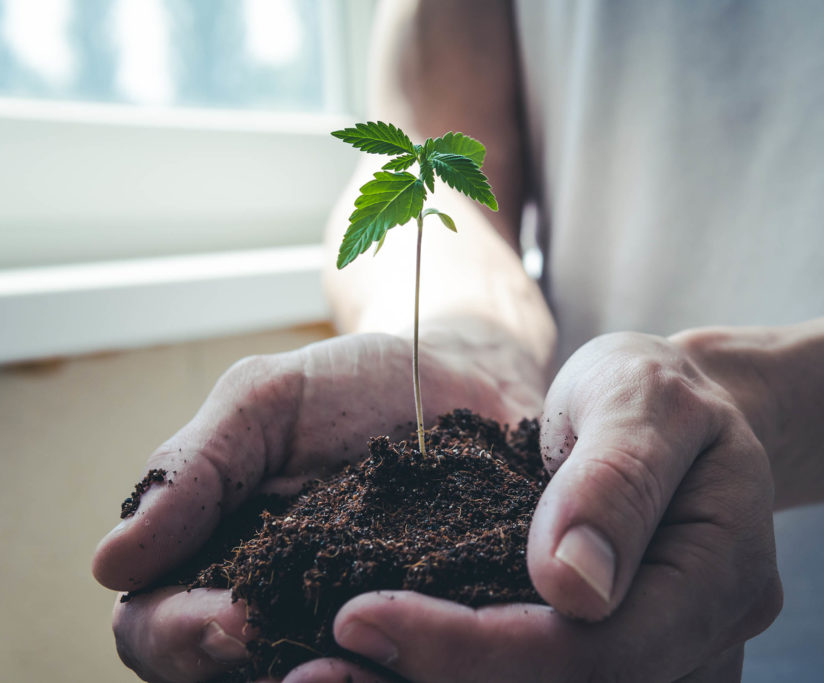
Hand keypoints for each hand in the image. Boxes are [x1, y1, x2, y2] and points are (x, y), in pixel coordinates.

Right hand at [93, 329, 542, 682]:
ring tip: (366, 656)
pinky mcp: (415, 635)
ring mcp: (343, 627)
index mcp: (211, 557)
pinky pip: (397, 670)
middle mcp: (269, 608)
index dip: (180, 635)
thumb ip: (193, 469)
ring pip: (312, 682)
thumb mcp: (265, 402)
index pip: (155, 628)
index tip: (237, 614)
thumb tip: (110, 563)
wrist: (461, 384)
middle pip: (224, 673)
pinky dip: (399, 667)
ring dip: (331, 678)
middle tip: (309, 642)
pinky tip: (423, 648)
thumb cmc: (353, 389)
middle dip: (250, 667)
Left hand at [306, 331, 781, 681]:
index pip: (596, 652)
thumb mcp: (645, 397)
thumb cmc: (659, 392)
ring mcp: (666, 665)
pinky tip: (382, 666)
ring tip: (327, 676)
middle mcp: (701, 646)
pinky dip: (457, 678)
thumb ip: (617, 480)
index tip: (359, 617)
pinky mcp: (617, 661)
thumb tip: (571, 585)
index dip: (475, 651)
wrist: (676, 417)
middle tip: (314, 671)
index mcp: (722, 580)